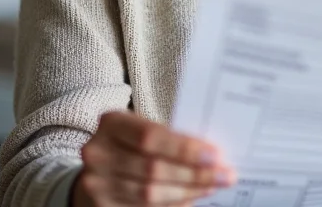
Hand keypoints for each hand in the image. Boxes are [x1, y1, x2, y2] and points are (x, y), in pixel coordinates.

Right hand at [72, 110, 235, 205]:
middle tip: (224, 174)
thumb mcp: (141, 129)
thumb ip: (168, 137)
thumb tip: (209, 152)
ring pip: (150, 194)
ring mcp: (96, 184)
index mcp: (111, 123)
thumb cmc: (129, 143)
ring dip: (187, 191)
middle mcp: (98, 153)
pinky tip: (192, 199)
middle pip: (153, 169)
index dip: (184, 148)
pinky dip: (173, 205)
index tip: (215, 154)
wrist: (96, 169)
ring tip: (212, 186)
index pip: (151, 137)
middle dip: (194, 173)